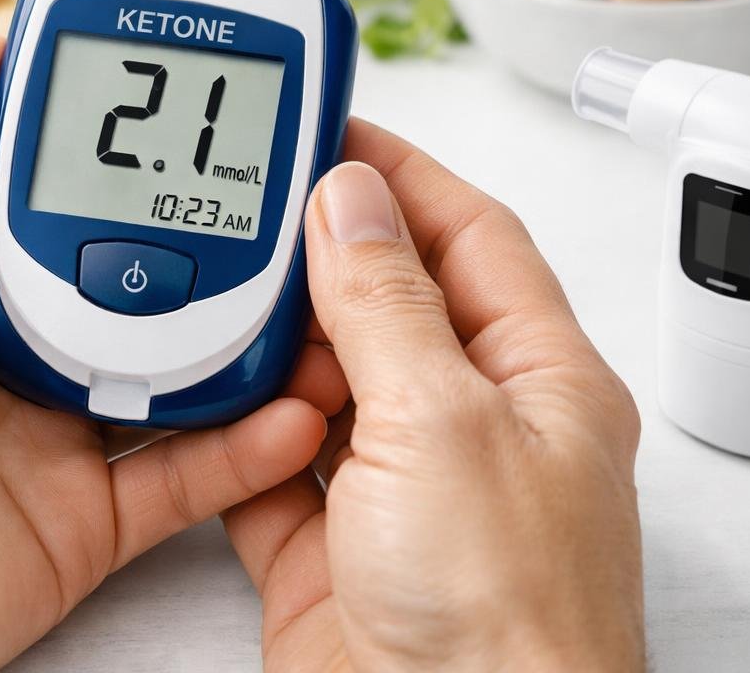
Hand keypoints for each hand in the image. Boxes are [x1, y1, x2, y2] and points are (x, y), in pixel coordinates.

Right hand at [223, 121, 643, 671]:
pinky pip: (272, 461)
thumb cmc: (503, 620)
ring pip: (326, 379)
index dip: (404, 178)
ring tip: (221, 289)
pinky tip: (212, 397)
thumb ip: (387, 304)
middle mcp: (473, 429)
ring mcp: (400, 490)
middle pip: (391, 305)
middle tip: (254, 204)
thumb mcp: (444, 423)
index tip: (335, 130)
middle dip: (322, 257)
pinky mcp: (332, 547)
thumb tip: (351, 202)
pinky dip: (238, 430)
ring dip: (274, 342)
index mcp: (538, 382)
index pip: (471, 240)